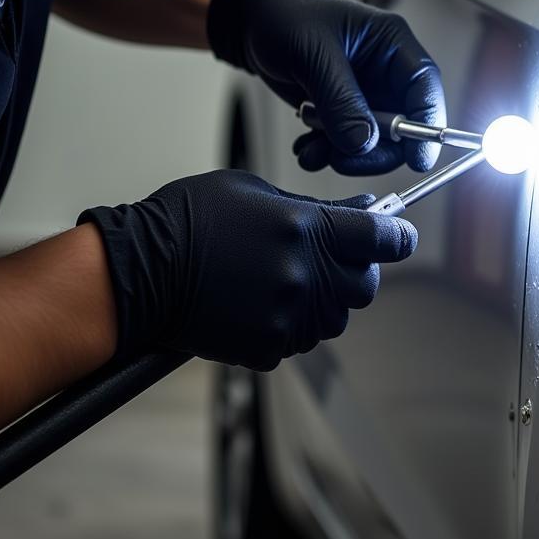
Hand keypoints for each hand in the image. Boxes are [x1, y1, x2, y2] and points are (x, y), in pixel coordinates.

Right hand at [78, 170, 416, 369]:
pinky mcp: (268, 347)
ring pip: (336, 317)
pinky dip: (290, 324)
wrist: (141, 270)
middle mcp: (306, 275)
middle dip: (356, 270)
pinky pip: (299, 340)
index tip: (397, 236)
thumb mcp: (254, 192)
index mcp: (307, 229)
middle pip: (366, 285)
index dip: (396, 237)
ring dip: (324, 300)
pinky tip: (258, 304)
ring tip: (285, 281)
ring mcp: (288, 315)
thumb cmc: (191, 219)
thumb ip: (312, 206)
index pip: (384, 240)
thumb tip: (358, 213)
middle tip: (331, 258)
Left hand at [207, 0, 445, 174]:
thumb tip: (363, 142)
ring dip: (344, 155)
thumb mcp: (314, 54)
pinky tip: (306, 147)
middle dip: (374, 151)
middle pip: (403, 127)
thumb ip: (340, 100)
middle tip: (341, 159)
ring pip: (373, 142)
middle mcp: (384, 72)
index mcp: (391, 44)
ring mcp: (364, 95)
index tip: (417, 159)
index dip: (427, 127)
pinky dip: (326, 152)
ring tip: (312, 150)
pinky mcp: (341, 110)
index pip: (425, 88)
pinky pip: (346, 144)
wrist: (252, 20)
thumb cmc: (286, 15)